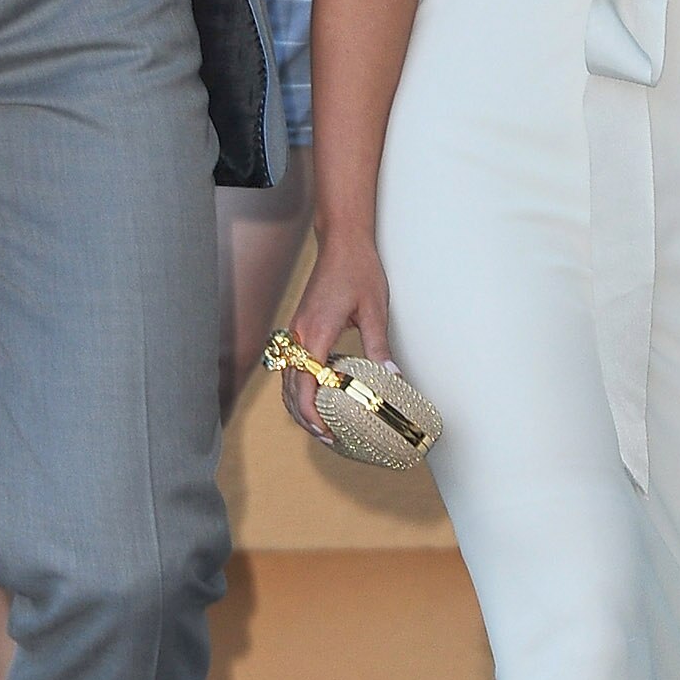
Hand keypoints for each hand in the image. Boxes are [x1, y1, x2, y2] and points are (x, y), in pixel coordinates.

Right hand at [278, 234, 391, 437]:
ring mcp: (296, 331)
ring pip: (286, 377)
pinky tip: (318, 393)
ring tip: (319, 423)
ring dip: (298, 404)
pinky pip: (291, 364)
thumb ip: (378, 348)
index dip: (312, 413)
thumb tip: (393, 379)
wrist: (341, 242)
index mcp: (316, 333)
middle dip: (304, 416)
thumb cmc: (358, 270)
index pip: (305, 384)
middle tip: (327, 437)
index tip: (326, 432)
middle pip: (290, 387)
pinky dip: (299, 386)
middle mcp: (299, 334)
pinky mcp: (299, 327)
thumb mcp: (374, 311)